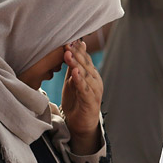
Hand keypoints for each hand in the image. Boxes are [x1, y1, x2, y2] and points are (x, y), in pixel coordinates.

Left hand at [60, 39, 103, 154]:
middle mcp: (95, 80)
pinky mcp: (91, 101)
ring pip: (85, 75)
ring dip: (77, 64)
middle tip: (67, 43)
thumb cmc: (77, 101)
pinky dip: (80, 80)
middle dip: (76, 53)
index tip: (68, 38)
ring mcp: (94, 91)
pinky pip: (85, 89)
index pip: (85, 58)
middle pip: (85, 64)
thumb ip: (73, 66)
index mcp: (91, 74)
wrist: (82, 124)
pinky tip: (74, 73)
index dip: (77, 49)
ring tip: (68, 54)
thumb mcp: (72, 81)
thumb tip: (72, 49)